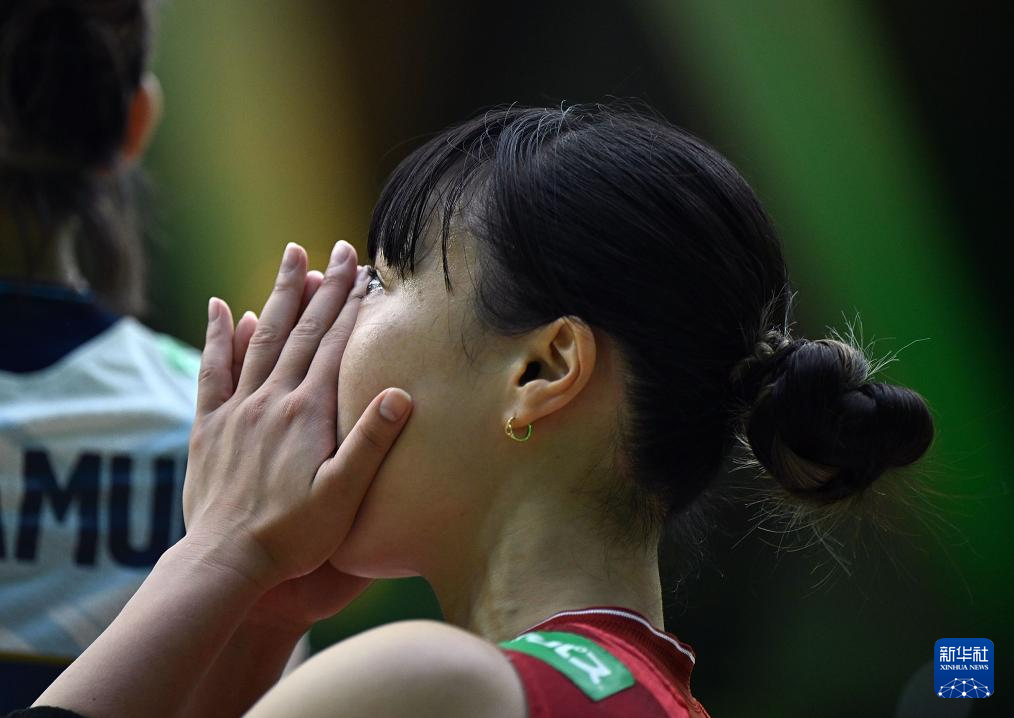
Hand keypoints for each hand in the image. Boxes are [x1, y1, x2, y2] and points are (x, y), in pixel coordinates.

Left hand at [230, 266, 376, 630]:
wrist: (225, 560)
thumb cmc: (293, 535)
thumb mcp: (344, 496)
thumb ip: (370, 442)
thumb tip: (398, 393)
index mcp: (308, 413)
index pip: (334, 346)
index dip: (352, 306)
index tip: (364, 272)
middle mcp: (272, 400)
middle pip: (302, 331)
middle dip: (323, 287)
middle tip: (339, 249)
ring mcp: (237, 409)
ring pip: (260, 338)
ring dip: (279, 295)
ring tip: (291, 256)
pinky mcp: (209, 425)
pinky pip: (212, 371)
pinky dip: (218, 335)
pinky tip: (221, 305)